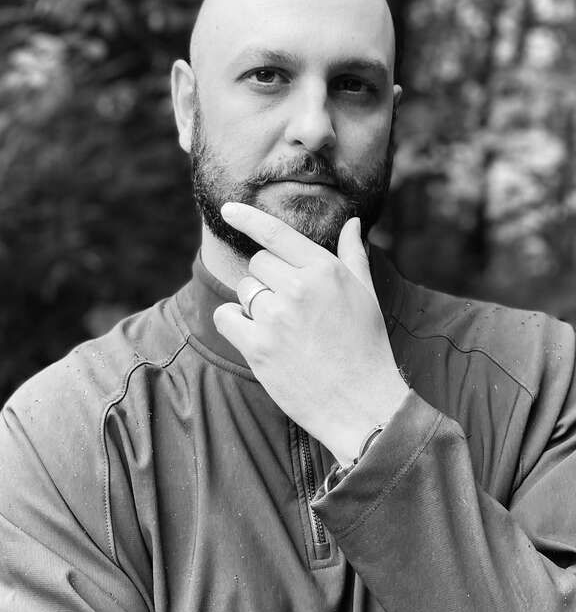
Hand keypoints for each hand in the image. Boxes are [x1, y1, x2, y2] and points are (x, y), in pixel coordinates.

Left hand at [213, 203, 408, 465]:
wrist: (361, 403)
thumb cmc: (366, 346)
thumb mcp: (366, 295)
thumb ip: (353, 255)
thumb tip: (352, 222)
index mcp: (325, 270)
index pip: (276, 234)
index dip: (248, 217)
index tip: (228, 208)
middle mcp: (299, 287)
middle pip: (258, 263)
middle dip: (268, 280)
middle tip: (291, 309)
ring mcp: (276, 317)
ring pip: (244, 290)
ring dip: (255, 305)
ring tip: (284, 330)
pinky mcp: (258, 347)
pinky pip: (226, 317)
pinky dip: (235, 324)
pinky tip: (258, 338)